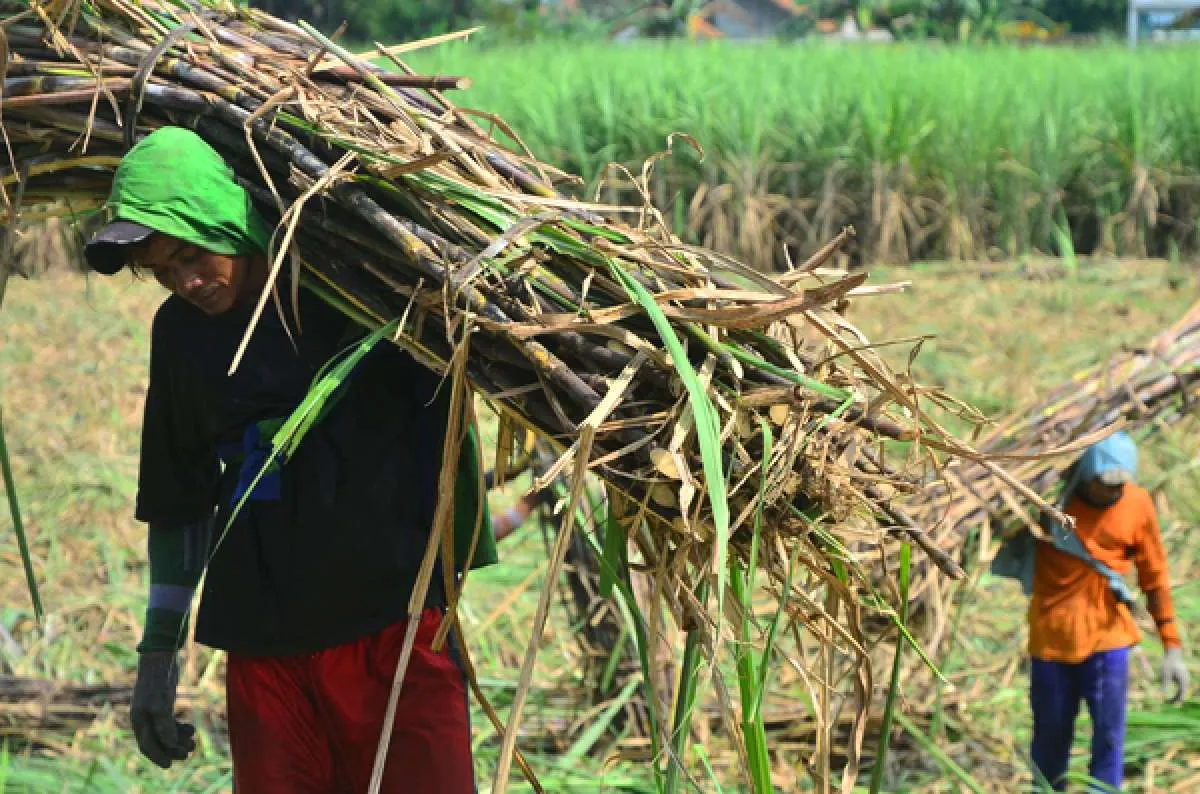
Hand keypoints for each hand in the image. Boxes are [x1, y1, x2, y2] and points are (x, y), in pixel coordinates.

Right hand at [131, 651, 195, 768]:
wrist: (160, 660)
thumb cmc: (157, 682)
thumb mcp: (161, 705)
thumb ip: (164, 726)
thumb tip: (170, 745)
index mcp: (139, 721)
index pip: (147, 746)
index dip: (158, 757)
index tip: (171, 764)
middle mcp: (144, 719)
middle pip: (157, 742)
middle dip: (172, 749)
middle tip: (189, 751)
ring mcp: (153, 712)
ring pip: (165, 733)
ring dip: (178, 740)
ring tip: (193, 741)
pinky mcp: (162, 705)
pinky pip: (169, 723)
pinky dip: (179, 728)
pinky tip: (190, 728)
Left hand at [1162, 647, 1189, 704]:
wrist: (1173, 654)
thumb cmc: (1168, 663)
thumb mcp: (1164, 674)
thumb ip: (1164, 684)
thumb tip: (1162, 694)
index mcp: (1183, 680)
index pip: (1182, 693)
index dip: (1177, 700)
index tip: (1171, 704)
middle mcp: (1186, 680)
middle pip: (1183, 693)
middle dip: (1177, 699)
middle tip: (1169, 704)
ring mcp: (1185, 679)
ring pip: (1183, 690)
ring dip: (1178, 696)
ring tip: (1170, 701)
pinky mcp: (1183, 678)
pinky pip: (1182, 687)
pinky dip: (1178, 692)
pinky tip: (1172, 694)